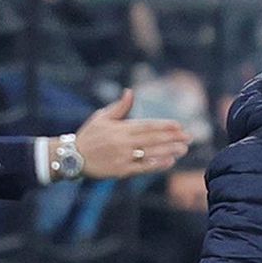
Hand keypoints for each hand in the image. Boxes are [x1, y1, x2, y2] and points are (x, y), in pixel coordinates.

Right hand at [71, 89, 190, 178]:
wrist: (72, 157)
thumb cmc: (88, 135)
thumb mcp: (101, 117)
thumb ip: (119, 106)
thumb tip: (130, 92)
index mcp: (120, 128)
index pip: (147, 126)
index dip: (164, 126)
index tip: (178, 125)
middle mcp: (123, 142)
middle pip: (153, 139)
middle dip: (172, 138)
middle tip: (189, 137)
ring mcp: (123, 157)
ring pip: (151, 153)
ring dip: (169, 151)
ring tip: (184, 149)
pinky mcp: (121, 171)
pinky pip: (142, 167)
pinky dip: (156, 164)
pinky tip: (169, 162)